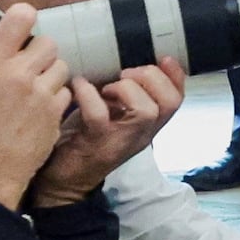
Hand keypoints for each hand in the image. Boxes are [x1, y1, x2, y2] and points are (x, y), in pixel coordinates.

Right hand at [0, 0, 71, 209]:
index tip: (15, 29)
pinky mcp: (55, 114)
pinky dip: (55, 95)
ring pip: (60, 66)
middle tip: (23, 63)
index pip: (22, 17)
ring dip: (48, 72)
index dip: (21, 18)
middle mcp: (21, 73)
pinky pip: (65, 93)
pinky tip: (40, 106)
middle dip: (36, 49)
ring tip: (34, 85)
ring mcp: (42, 94)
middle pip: (47, 41)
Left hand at [36, 61, 182, 204]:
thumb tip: (123, 59)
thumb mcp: (111, 115)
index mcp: (146, 126)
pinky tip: (78, 85)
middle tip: (126, 74)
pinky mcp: (96, 144)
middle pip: (169, 103)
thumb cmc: (85, 141)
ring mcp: (120, 141)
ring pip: (146, 111)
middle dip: (152, 78)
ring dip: (128, 89)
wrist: (63, 181)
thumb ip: (122, 95)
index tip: (161, 58)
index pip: (176, 101)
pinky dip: (88, 94)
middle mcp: (140, 134)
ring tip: (108, 86)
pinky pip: (98, 115)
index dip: (175, 76)